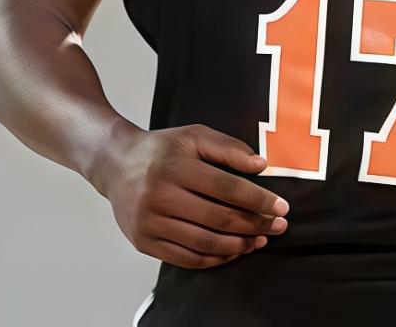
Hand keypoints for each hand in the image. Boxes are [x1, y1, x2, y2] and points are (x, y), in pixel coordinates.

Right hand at [95, 122, 289, 267]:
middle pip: (218, 218)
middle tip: (278, 226)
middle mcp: (159, 195)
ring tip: (259, 241)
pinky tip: (232, 251)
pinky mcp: (143, 241)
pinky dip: (213, 258)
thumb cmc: (160, 149)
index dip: (259, 200)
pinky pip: (185, 258)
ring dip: (238, 245)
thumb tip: (260, 165)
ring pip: (203, 242)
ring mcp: (149, 222)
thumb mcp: (193, 136)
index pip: (227, 188)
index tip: (282, 207)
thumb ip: (228, 147)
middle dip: (254, 225)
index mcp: (175, 166)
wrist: (114, 164)